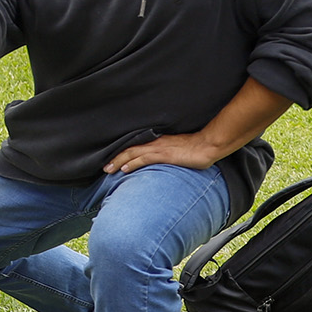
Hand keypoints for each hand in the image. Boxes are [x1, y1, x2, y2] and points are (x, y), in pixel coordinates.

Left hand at [106, 132, 221, 173]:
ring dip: (118, 162)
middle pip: (130, 149)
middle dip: (115, 159)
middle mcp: (155, 143)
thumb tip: (162, 163)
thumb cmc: (195, 148)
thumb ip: (167, 155)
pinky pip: (144, 159)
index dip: (122, 154)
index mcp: (157, 142)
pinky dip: (132, 163)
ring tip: (108, 170)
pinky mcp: (164, 154)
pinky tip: (124, 169)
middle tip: (104, 168)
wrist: (207, 145)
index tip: (113, 162)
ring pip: (132, 153)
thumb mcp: (178, 151)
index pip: (136, 147)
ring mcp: (158, 148)